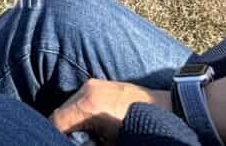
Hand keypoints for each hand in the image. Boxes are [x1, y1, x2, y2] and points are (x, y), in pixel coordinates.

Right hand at [50, 79, 169, 141]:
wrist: (170, 110)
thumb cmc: (144, 128)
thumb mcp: (112, 142)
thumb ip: (88, 140)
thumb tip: (75, 140)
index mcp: (90, 103)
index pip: (57, 120)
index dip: (54, 135)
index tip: (57, 142)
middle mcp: (88, 89)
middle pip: (61, 112)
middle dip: (63, 130)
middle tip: (71, 141)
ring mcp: (95, 84)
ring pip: (71, 106)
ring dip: (72, 122)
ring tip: (82, 137)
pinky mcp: (101, 85)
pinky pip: (81, 101)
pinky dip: (81, 114)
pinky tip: (90, 127)